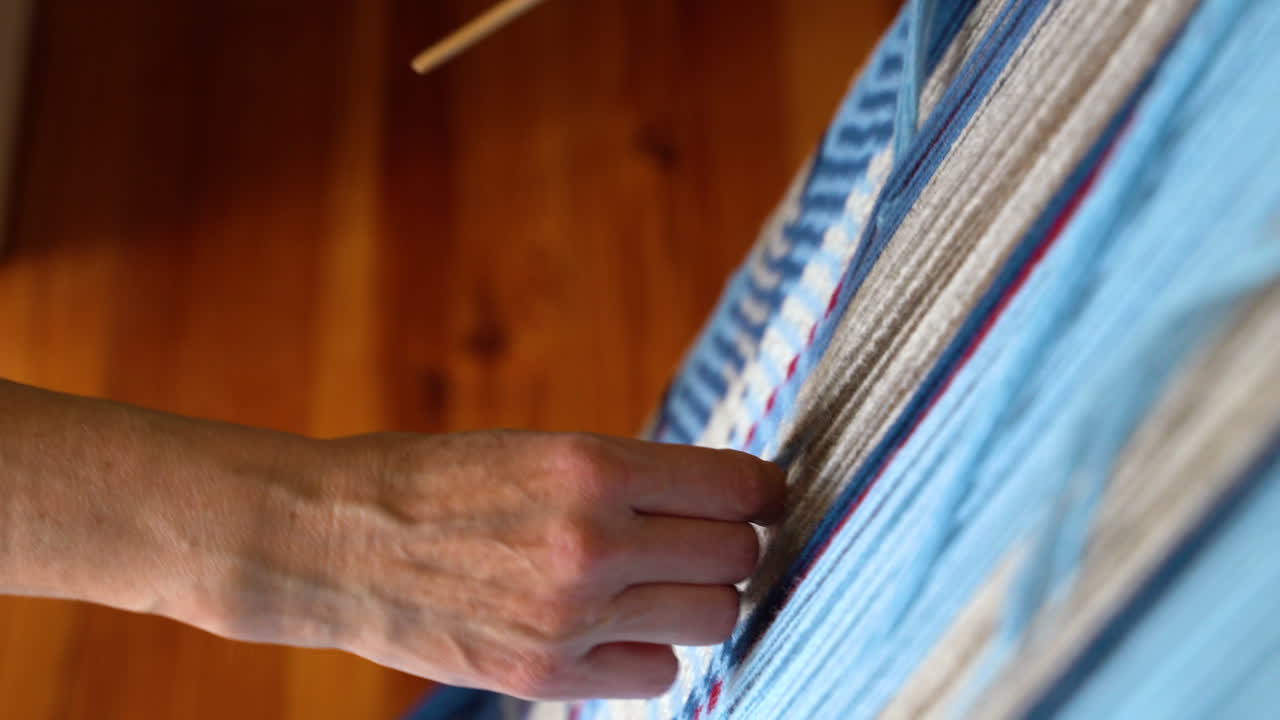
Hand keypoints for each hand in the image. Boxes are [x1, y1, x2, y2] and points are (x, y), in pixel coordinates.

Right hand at [207, 431, 786, 700]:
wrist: (334, 541)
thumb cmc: (439, 479)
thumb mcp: (540, 447)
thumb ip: (632, 475)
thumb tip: (725, 499)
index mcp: (594, 465)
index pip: (740, 486)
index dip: (763, 491)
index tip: (760, 496)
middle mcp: (593, 540)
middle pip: (737, 556)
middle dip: (729, 545)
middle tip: (699, 539)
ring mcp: (572, 615)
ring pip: (714, 617)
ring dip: (698, 599)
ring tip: (655, 583)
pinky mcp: (546, 674)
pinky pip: (661, 672)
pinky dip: (651, 650)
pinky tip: (614, 625)